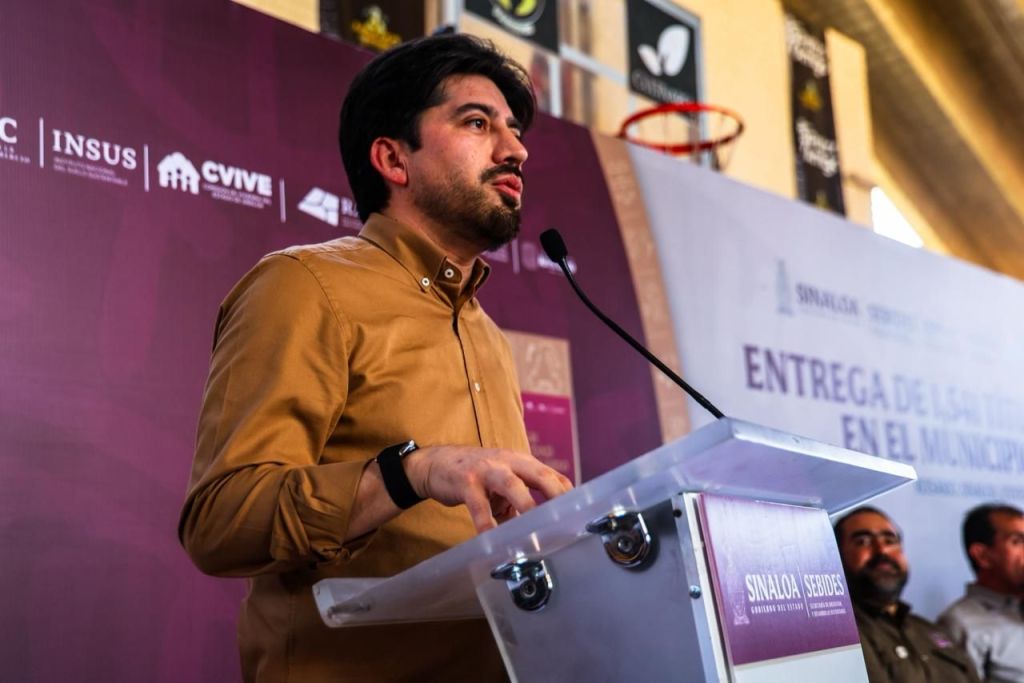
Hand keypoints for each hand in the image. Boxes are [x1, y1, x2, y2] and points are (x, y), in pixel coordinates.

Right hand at [403, 446, 572, 531]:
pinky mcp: (466, 482)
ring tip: (535, 526)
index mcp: (521, 462)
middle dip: (556, 494)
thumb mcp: (502, 482)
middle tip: (569, 516)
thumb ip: (521, 502)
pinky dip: (486, 523)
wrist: (436, 463)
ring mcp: (486, 470)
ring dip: (525, 504)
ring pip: (511, 484)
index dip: (567, 493)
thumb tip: (541, 528)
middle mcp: (507, 462)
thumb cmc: (476, 475)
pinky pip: (479, 505)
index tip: (581, 514)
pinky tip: (491, 539)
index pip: (552, 475)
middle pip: (539, 474)